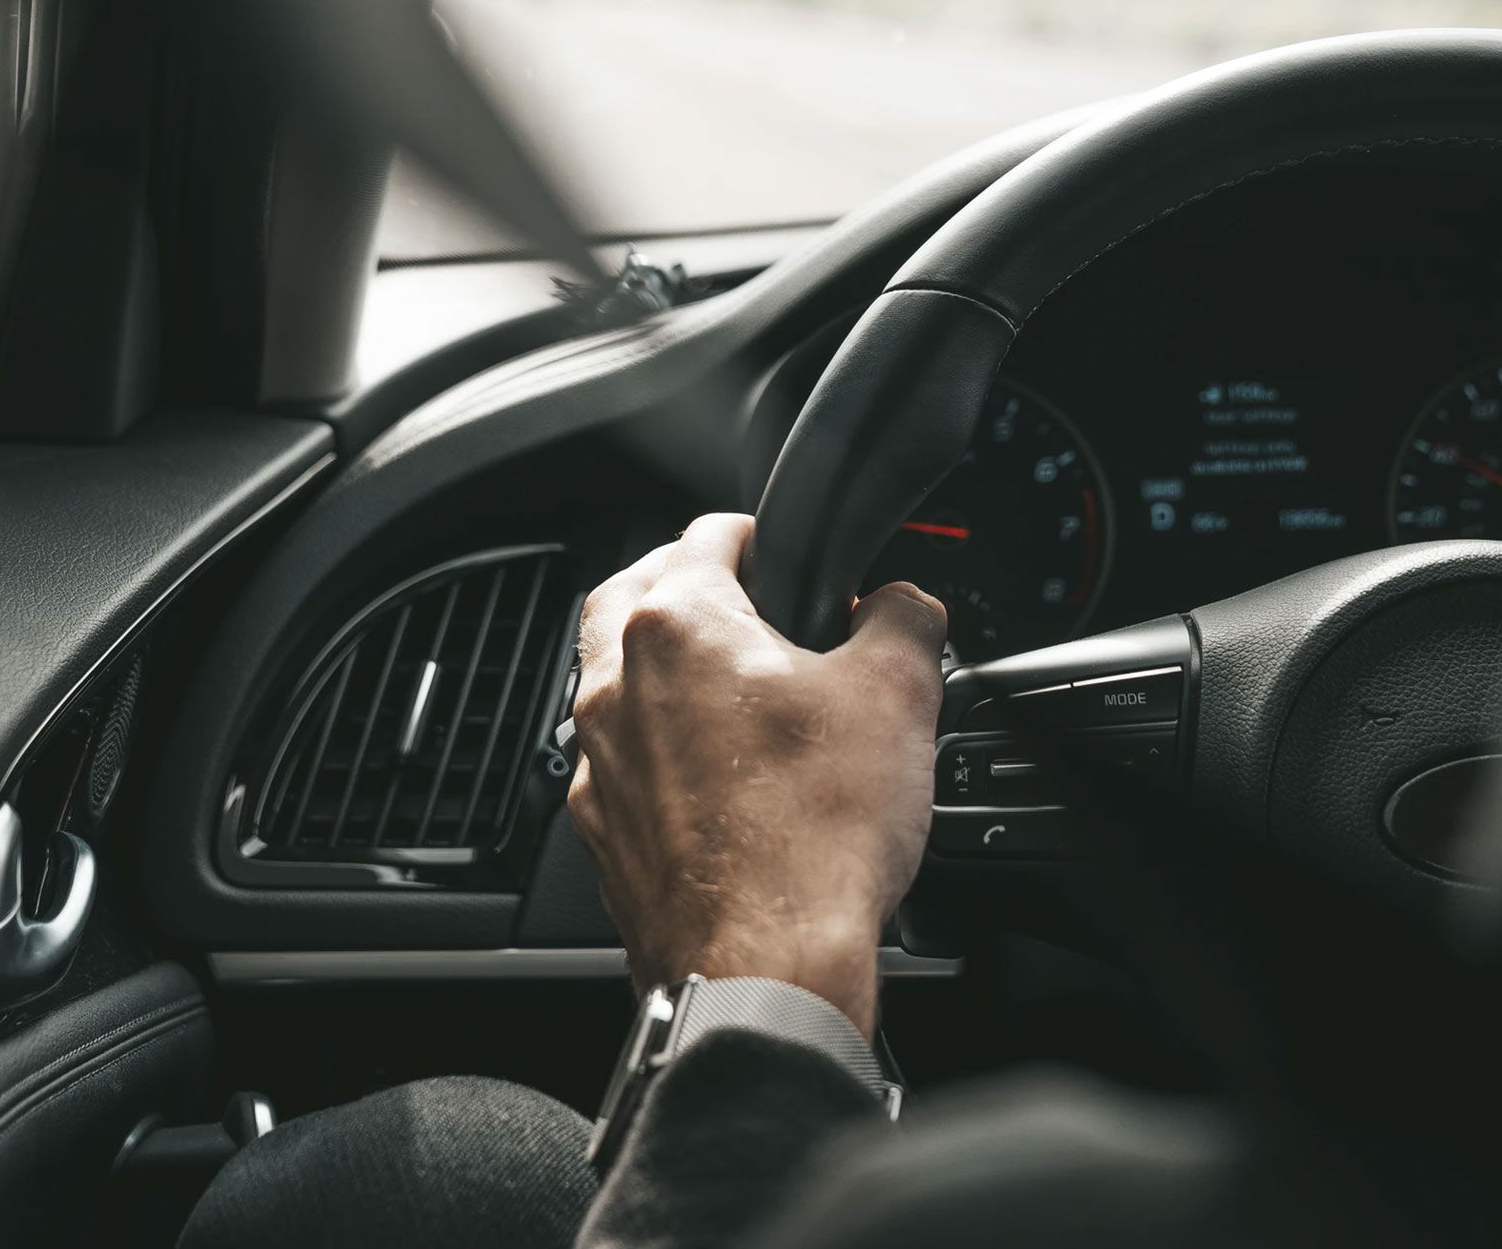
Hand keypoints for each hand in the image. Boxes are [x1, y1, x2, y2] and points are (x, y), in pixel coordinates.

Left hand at [565, 513, 946, 1038]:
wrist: (768, 967)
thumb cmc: (817, 837)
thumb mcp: (898, 693)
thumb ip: (904, 617)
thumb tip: (903, 602)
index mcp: (677, 625)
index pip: (708, 533)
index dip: (766, 537)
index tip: (796, 559)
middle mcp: (616, 685)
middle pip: (634, 593)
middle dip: (687, 583)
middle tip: (745, 601)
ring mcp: (598, 762)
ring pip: (613, 678)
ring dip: (664, 665)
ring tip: (733, 684)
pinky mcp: (604, 831)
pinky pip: (620, 760)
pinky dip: (660, 747)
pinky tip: (717, 774)